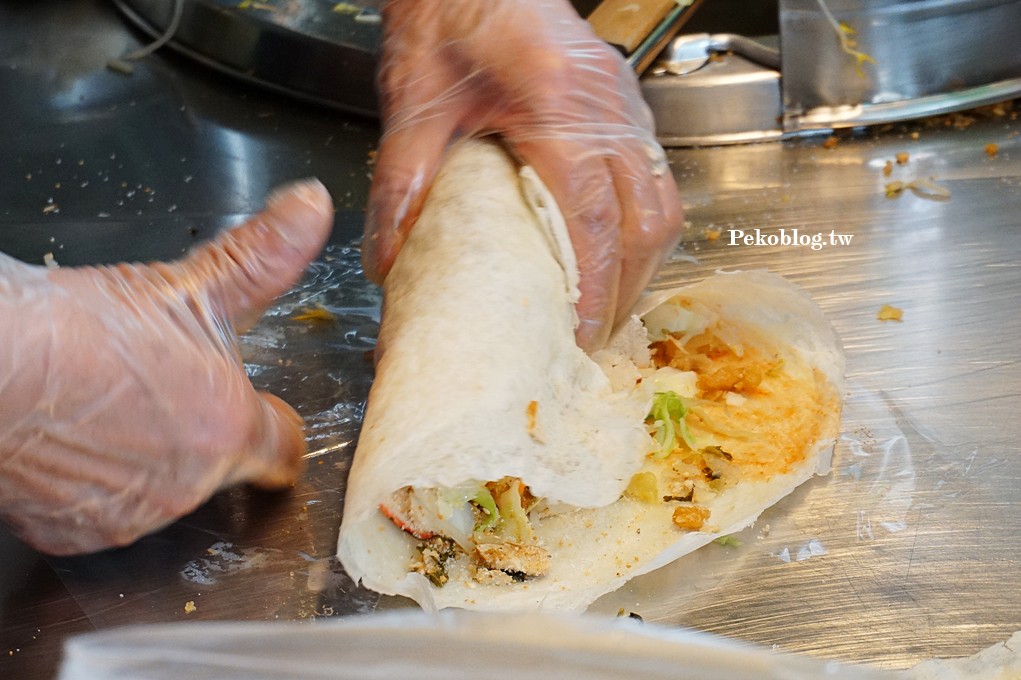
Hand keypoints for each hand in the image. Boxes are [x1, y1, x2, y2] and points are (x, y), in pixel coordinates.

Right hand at [0, 180, 333, 554]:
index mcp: (228, 430)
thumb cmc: (77, 329)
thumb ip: (261, 256)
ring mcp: (127, 517)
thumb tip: (311, 208)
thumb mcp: (187, 284)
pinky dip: (89, 485)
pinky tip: (70, 438)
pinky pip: (98, 513)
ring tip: (108, 405)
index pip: (285, 453)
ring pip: (158, 492)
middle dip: (200, 432)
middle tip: (159, 387)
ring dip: (146, 459)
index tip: (264, 413)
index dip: (275, 427)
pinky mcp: (70, 535)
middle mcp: (186, 486)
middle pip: (217, 467)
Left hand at [364, 0, 683, 350]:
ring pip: (663, 201)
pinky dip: (641, 228)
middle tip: (594, 337)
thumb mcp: (413, 100)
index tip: (580, 332)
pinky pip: (654, 177)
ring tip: (606, 306)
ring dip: (642, 263)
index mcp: (556, 100)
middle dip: (627, 288)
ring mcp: (624, 101)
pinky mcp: (624, 103)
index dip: (595, 285)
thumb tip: (391, 263)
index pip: (594, 216)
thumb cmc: (447, 14)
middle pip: (647, 219)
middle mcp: (606, 103)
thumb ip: (402, 182)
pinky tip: (613, 253)